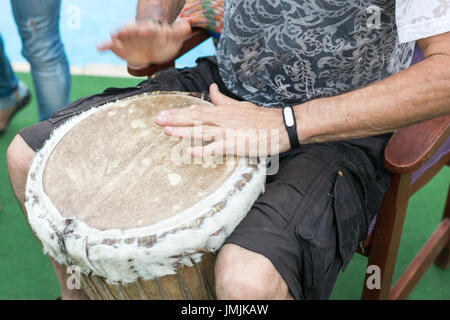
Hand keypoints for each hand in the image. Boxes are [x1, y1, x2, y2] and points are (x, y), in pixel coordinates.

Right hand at [96, 19, 190, 65]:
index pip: (149, 28)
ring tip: (111, 37)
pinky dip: (104, 46)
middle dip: (126, 30)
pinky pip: (111, 45)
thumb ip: (179, 32)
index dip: (147, 29)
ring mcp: (127, 39)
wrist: (153, 47)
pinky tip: (98, 47)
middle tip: (120, 31)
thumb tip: (187, 26)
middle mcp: (136, 32)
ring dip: (115, 37)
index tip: (145, 30)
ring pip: (120, 36)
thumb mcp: (173, 38)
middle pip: (131, 29)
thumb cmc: (163, 41)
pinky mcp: (120, 47)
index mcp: (150, 30)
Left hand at [154, 84, 290, 157]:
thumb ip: (222, 100)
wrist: (282, 126)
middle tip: (156, 120)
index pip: (196, 109)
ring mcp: (228, 132)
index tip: (163, 114)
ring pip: (201, 131)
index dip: (178, 112)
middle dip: (174, 119)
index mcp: (223, 111)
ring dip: (183, 131)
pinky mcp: (235, 144)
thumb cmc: (262, 117)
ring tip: (166, 132)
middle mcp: (223, 119)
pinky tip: (188, 151)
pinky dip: (201, 150)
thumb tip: (211, 89)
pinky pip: (215, 148)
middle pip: (195, 118)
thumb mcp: (240, 105)